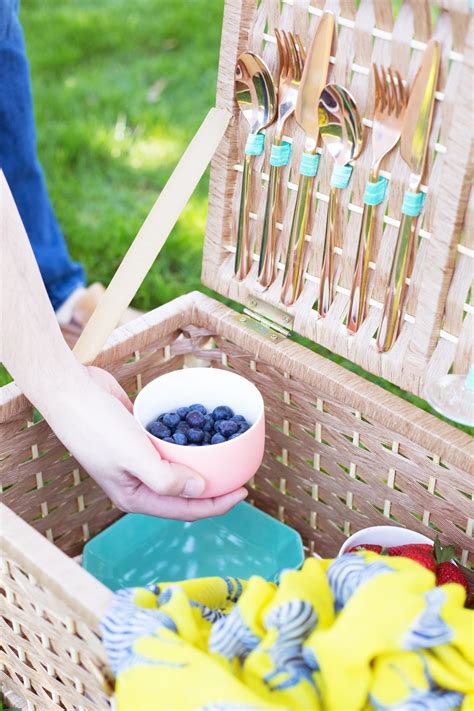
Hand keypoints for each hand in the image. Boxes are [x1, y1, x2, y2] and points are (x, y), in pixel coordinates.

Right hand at [44, 365, 246, 519]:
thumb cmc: (96, 427)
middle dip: (214, 487)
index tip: (244, 490)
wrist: (72, 391)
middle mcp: (139, 482)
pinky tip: (205, 433)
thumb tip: (202, 490)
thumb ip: (168, 479)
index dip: (218, 504)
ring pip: (179, 469)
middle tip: (242, 474)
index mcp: (135, 497)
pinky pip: (170, 446)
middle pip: (185, 493)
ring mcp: (139, 460)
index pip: (185, 510)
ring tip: (229, 457)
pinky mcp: (139, 438)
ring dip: (203, 465)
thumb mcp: (134, 457)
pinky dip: (188, 443)